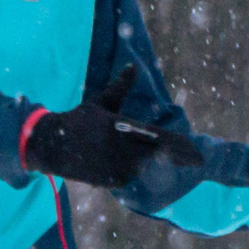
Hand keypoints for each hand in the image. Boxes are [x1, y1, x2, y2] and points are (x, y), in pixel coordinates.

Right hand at [24, 66, 205, 188]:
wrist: (53, 146)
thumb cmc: (79, 121)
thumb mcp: (100, 103)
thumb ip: (120, 87)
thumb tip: (133, 67)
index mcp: (124, 127)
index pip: (161, 140)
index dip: (181, 147)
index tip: (196, 153)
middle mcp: (123, 149)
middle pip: (157, 157)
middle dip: (174, 158)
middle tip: (192, 161)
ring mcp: (117, 167)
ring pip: (144, 168)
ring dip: (149, 165)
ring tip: (155, 161)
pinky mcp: (111, 181)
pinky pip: (130, 178)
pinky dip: (131, 172)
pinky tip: (128, 166)